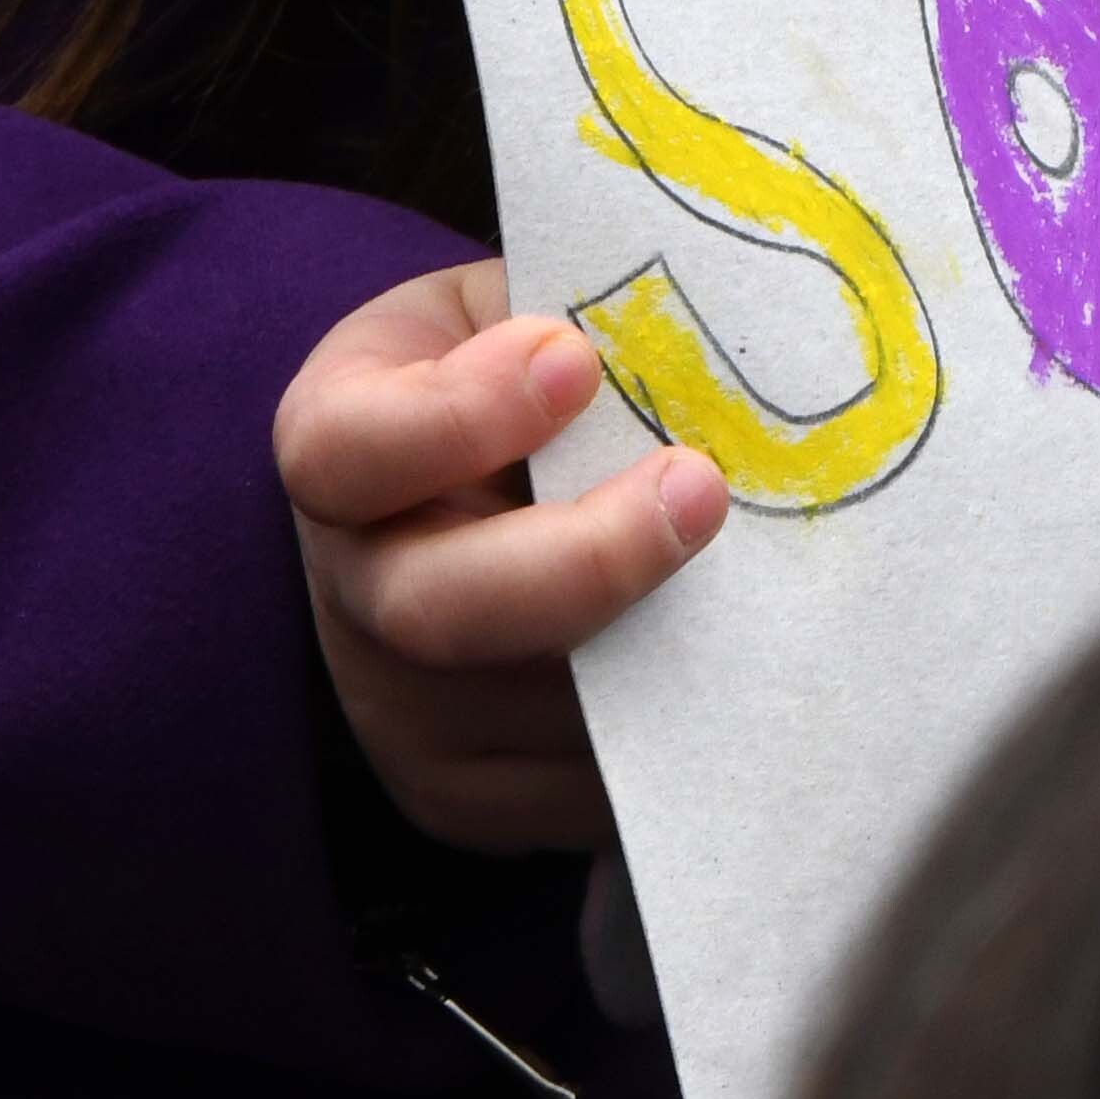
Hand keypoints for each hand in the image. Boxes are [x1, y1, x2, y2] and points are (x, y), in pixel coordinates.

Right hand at [275, 262, 726, 856]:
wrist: (478, 491)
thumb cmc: (521, 369)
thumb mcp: (524, 300)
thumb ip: (579, 314)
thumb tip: (700, 338)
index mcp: (338, 442)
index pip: (349, 449)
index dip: (458, 415)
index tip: (574, 362)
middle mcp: (353, 590)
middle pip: (437, 611)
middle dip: (584, 560)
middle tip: (702, 491)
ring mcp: (402, 714)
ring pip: (537, 710)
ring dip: (659, 649)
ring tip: (760, 580)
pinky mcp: (470, 798)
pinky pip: (580, 788)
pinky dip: (671, 731)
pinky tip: (741, 661)